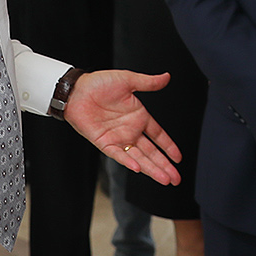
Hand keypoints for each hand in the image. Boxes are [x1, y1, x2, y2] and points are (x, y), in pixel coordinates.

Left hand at [64, 70, 183, 186]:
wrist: (76, 90)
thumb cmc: (98, 83)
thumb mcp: (128, 80)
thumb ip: (148, 83)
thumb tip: (166, 77)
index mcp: (138, 117)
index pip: (159, 135)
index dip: (169, 147)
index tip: (178, 158)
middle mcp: (130, 130)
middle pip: (151, 152)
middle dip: (164, 165)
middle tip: (176, 178)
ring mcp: (118, 138)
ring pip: (138, 157)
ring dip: (152, 169)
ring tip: (164, 179)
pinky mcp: (105, 143)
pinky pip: (118, 155)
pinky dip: (128, 162)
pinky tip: (139, 168)